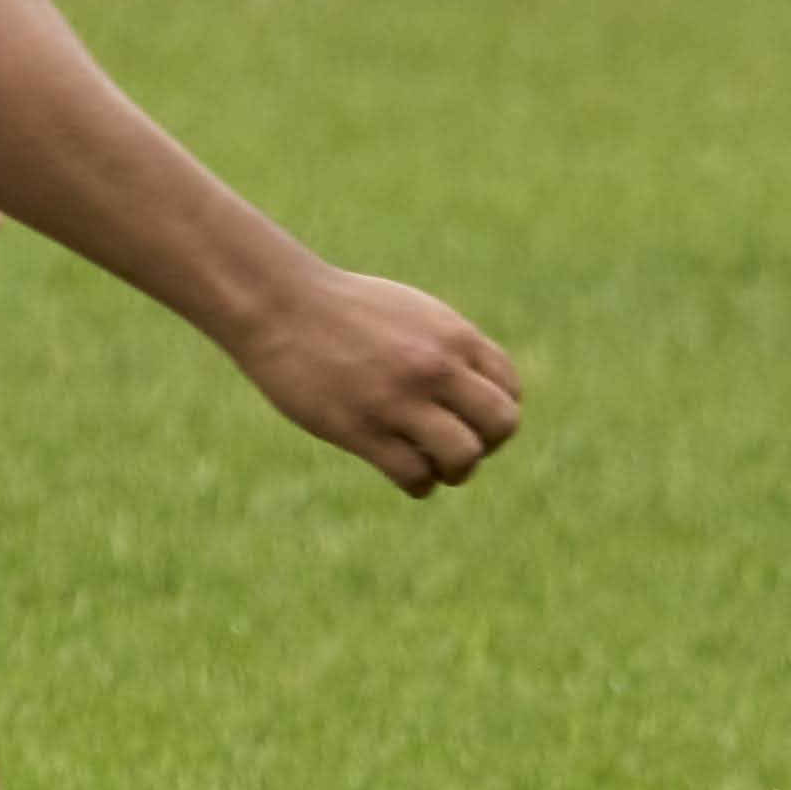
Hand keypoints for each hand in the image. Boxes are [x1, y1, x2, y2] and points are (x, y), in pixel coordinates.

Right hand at [231, 264, 523, 494]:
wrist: (280, 305)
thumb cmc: (345, 310)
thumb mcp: (412, 313)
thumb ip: (447, 347)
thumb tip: (475, 392)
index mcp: (453, 336)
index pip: (510, 390)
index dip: (496, 413)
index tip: (469, 419)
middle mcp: (435, 366)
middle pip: (502, 425)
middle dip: (487, 445)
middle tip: (459, 447)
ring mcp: (398, 398)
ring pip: (463, 457)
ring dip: (455, 471)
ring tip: (434, 467)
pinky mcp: (360, 428)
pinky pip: (414, 474)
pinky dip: (420, 484)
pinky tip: (407, 475)